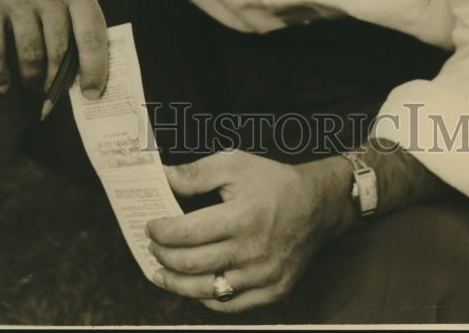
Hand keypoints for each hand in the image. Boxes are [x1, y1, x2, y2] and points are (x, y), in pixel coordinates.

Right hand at [0, 0, 107, 98]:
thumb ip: (79, 6)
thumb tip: (87, 55)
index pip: (93, 35)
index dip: (95, 70)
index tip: (94, 92)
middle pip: (59, 51)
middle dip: (59, 80)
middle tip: (56, 93)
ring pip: (29, 56)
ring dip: (33, 79)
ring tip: (34, 86)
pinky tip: (5, 83)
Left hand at [147, 148, 353, 311]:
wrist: (317, 205)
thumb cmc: (273, 182)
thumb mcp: (235, 164)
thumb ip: (196, 173)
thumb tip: (162, 177)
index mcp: (242, 216)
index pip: (188, 233)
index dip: (162, 232)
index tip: (150, 226)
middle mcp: (253, 250)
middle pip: (193, 264)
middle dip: (164, 257)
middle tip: (152, 247)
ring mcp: (264, 275)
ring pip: (207, 290)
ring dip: (177, 283)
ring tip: (161, 273)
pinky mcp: (273, 290)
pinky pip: (230, 305)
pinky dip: (206, 298)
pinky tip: (193, 286)